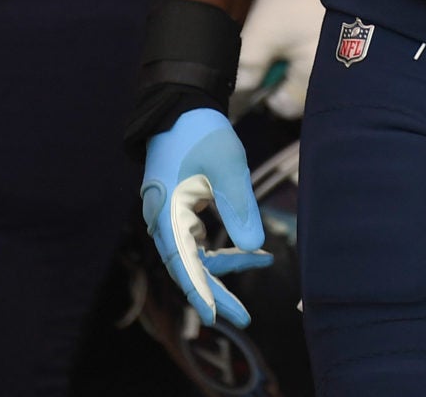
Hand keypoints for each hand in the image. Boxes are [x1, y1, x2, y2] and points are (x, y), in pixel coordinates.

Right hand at [141, 107, 272, 327]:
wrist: (181, 106)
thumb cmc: (202, 133)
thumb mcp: (227, 165)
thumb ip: (239, 205)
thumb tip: (253, 245)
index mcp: (168, 213)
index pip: (183, 263)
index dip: (199, 293)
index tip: (213, 318)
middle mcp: (163, 220)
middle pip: (189, 268)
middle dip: (217, 292)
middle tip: (245, 318)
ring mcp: (169, 217)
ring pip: (195, 257)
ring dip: (224, 267)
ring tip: (262, 264)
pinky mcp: (179, 211)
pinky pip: (197, 243)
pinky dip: (221, 250)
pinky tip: (249, 251)